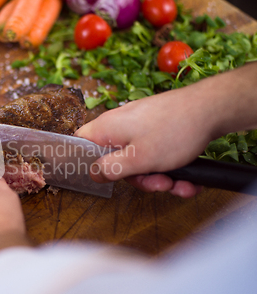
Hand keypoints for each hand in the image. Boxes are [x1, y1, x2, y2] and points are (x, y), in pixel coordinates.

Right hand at [75, 85, 215, 197]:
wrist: (211, 109)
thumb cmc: (173, 131)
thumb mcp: (138, 160)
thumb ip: (111, 169)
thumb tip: (92, 173)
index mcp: (107, 128)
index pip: (81, 144)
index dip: (87, 163)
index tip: (106, 178)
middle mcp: (120, 124)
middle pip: (116, 159)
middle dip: (139, 178)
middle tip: (158, 184)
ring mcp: (139, 125)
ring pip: (139, 159)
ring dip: (159, 177)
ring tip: (179, 183)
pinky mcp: (157, 126)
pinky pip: (155, 152)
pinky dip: (169, 167)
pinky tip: (187, 179)